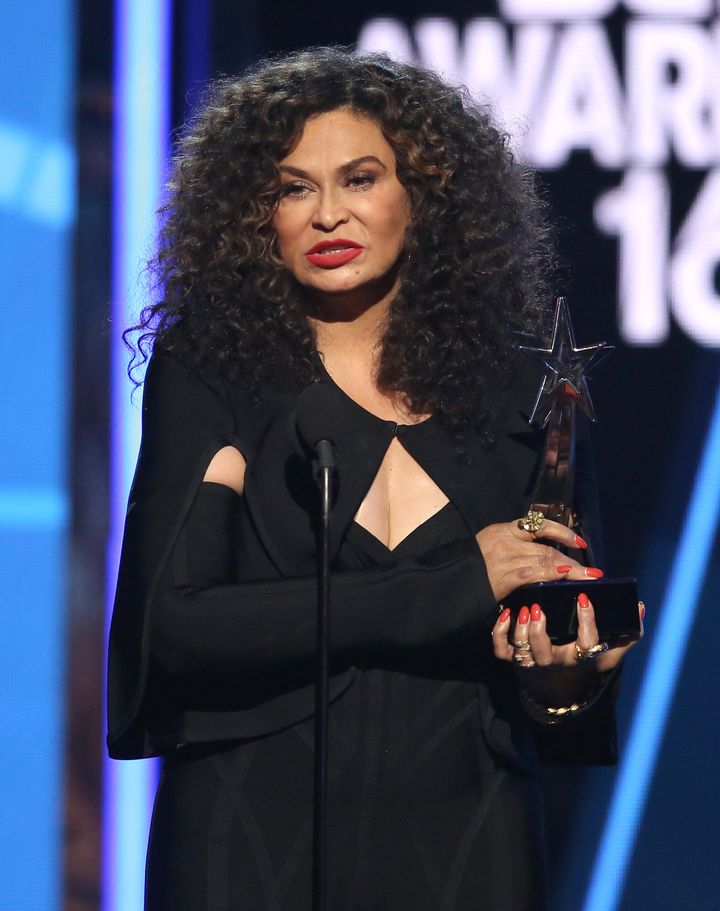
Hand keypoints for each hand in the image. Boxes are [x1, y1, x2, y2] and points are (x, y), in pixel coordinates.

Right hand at [475, 517, 601, 602]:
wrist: (447, 582)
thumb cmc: (469, 569)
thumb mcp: (488, 548)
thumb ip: (511, 548)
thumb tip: (539, 555)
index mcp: (501, 530)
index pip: (537, 525)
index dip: (561, 532)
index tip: (578, 542)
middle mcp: (504, 541)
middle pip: (546, 547)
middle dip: (571, 559)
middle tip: (593, 571)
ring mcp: (504, 558)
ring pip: (544, 559)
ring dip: (570, 570)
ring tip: (588, 577)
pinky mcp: (503, 576)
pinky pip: (533, 573)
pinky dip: (551, 574)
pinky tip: (565, 577)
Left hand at [491, 595, 643, 673]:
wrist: (556, 685)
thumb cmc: (584, 661)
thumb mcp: (608, 652)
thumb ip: (627, 634)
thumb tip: (639, 607)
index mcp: (578, 658)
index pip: (586, 645)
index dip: (587, 622)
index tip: (584, 597)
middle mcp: (553, 662)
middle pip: (544, 654)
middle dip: (539, 632)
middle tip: (539, 608)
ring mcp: (531, 662)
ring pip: (521, 653)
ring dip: (520, 631)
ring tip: (524, 609)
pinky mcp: (513, 659)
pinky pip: (501, 651)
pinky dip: (499, 633)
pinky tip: (505, 614)